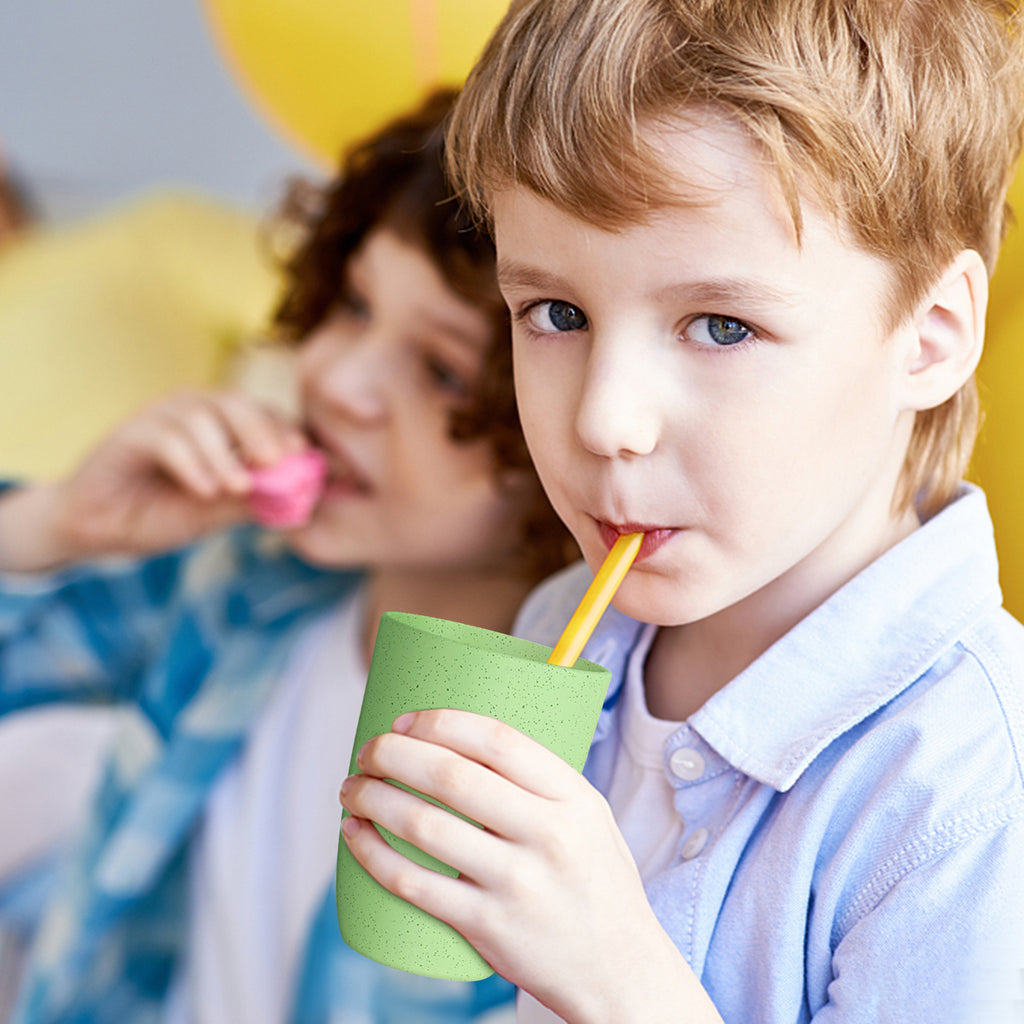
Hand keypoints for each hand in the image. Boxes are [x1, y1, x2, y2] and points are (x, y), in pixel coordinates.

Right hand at [0, 389, 306, 570]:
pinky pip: (166, 438)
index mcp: (218, 424)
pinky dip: (192, 463)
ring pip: (200, 416)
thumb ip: (254, 500)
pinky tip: (205, 490)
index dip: (284, 428)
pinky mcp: (128, 433)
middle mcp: (190, 411)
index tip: (303, 452)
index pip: (260, 412)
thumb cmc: (160, 513)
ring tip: (238, 487)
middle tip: (277, 460)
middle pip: (234, 402)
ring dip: (224, 453)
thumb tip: (303, 495)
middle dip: (261, 430)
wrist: (99, 528)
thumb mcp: (216, 512)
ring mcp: (158, 417)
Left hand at [339, 709, 721, 1023]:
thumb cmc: (596, 882)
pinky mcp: (486, 926)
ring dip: (373, 798)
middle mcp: (546, 835)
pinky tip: (355, 835)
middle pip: (451, 776)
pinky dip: (373, 855)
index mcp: (572, 797)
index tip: (403, 721)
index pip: (497, 739)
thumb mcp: (589, 816)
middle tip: (368, 751)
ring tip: (352, 788)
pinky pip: (413, 885)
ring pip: (424, 826)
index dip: (440, 722)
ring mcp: (515, 883)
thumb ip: (538, 780)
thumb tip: (461, 738)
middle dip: (393, 754)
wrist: (620, 971)